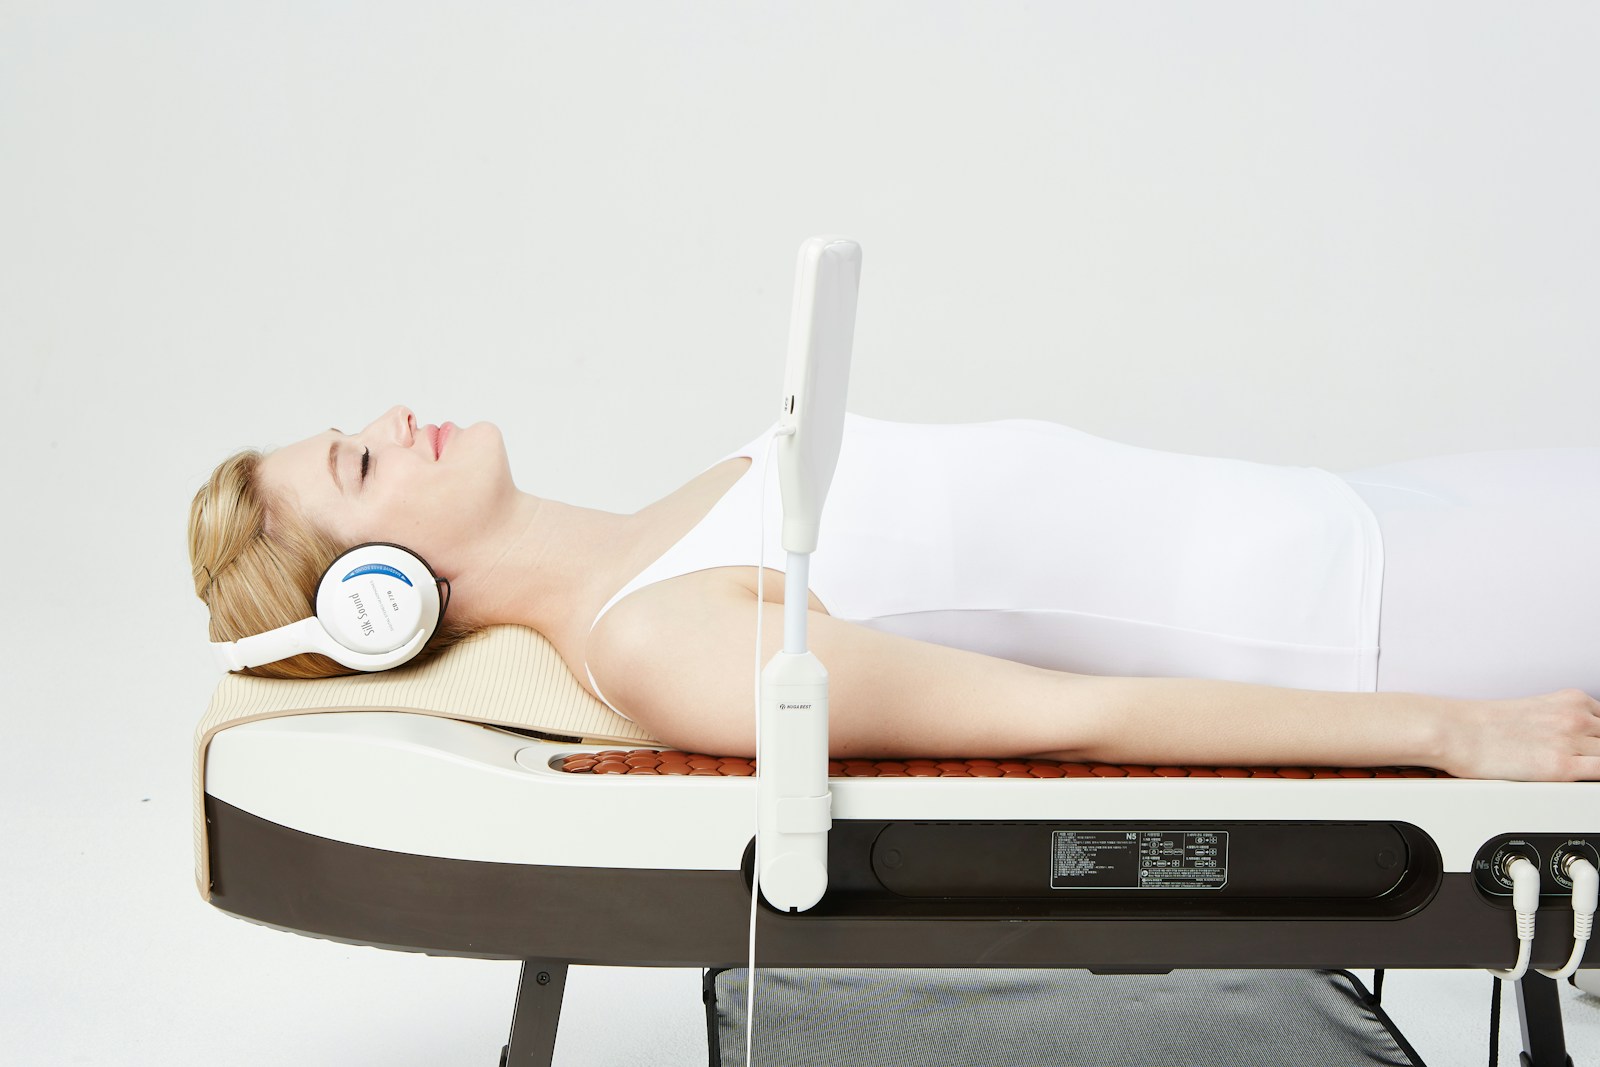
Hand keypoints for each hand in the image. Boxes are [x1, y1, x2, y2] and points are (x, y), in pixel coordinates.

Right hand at [1441, 688, 1599, 780]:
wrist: (1455, 731)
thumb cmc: (1482, 725)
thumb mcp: (1533, 711)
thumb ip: (1561, 722)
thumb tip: (1572, 741)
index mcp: (1571, 700)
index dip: (1598, 738)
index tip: (1589, 746)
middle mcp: (1576, 717)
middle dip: (1596, 749)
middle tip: (1575, 758)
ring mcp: (1571, 741)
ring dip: (1594, 761)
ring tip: (1571, 769)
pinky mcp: (1561, 767)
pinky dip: (1596, 776)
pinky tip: (1580, 778)